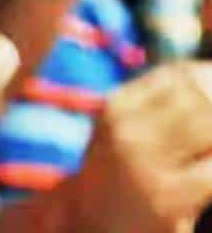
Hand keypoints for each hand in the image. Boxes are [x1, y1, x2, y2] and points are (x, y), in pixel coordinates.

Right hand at [60, 62, 211, 231]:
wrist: (91, 226)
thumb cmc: (117, 175)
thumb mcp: (125, 129)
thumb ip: (160, 101)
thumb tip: (207, 73)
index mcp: (116, 108)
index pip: (177, 75)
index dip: (207, 77)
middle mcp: (127, 131)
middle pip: (198, 98)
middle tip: (209, 133)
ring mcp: (146, 165)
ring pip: (210, 127)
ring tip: (207, 149)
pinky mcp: (168, 199)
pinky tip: (208, 171)